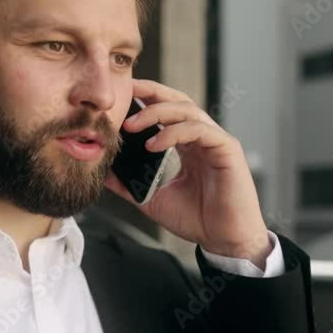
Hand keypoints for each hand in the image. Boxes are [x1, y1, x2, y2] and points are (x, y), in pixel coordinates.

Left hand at [103, 79, 271, 265]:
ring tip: (132, 125)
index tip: (121, 96)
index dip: (146, 99)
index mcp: (189, 146)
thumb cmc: (198, 220)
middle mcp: (203, 139)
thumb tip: (104, 174)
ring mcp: (216, 142)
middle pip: (178, 101)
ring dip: (157, 113)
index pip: (168, 112)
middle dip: (151, 92)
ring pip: (188, 110)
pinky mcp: (228, 149)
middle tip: (125, 92)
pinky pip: (199, 130)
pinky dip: (174, 132)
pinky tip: (153, 144)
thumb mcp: (154, 199)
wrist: (224, 240)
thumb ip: (131, 185)